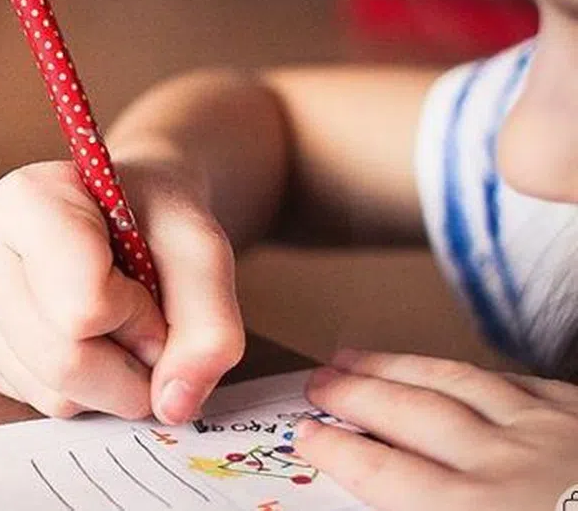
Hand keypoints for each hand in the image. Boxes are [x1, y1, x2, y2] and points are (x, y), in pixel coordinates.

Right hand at [0, 159, 243, 423]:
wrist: (117, 211)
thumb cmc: (152, 218)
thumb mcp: (202, 250)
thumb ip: (209, 325)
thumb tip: (173, 405)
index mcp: (24, 200)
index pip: (83, 306)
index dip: (139, 316)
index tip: (150, 287)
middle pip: (63, 361)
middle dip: (130, 366)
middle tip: (147, 327)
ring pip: (50, 392)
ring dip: (108, 381)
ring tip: (113, 325)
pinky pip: (34, 401)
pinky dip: (79, 388)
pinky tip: (81, 338)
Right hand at [296, 350, 577, 510]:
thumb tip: (382, 499)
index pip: (379, 469)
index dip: (334, 448)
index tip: (306, 432)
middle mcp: (501, 462)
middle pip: (408, 412)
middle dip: (353, 393)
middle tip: (319, 381)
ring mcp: (547, 431)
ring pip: (456, 381)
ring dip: (399, 366)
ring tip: (360, 357)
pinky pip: (520, 381)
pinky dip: (477, 373)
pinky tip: (457, 370)